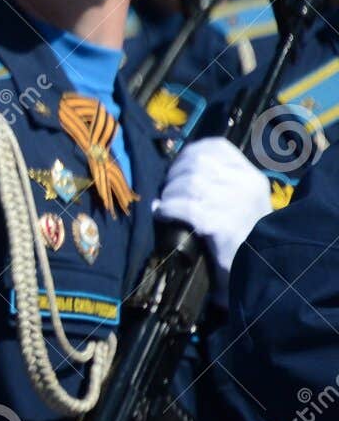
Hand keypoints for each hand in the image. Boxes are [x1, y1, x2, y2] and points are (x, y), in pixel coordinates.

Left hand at [154, 137, 271, 279]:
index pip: (216, 147)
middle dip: (173, 176)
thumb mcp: (241, 204)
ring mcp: (235, 204)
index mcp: (252, 177)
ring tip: (165, 206)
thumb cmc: (244, 240)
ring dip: (168, 194)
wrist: (260, 273)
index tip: (176, 169)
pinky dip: (167, 209)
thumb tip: (177, 173)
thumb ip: (218, 185)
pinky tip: (162, 215)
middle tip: (166, 193)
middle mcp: (246, 185)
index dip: (188, 154)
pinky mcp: (221, 226)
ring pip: (189, 183)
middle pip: (197, 163)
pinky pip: (184, 207)